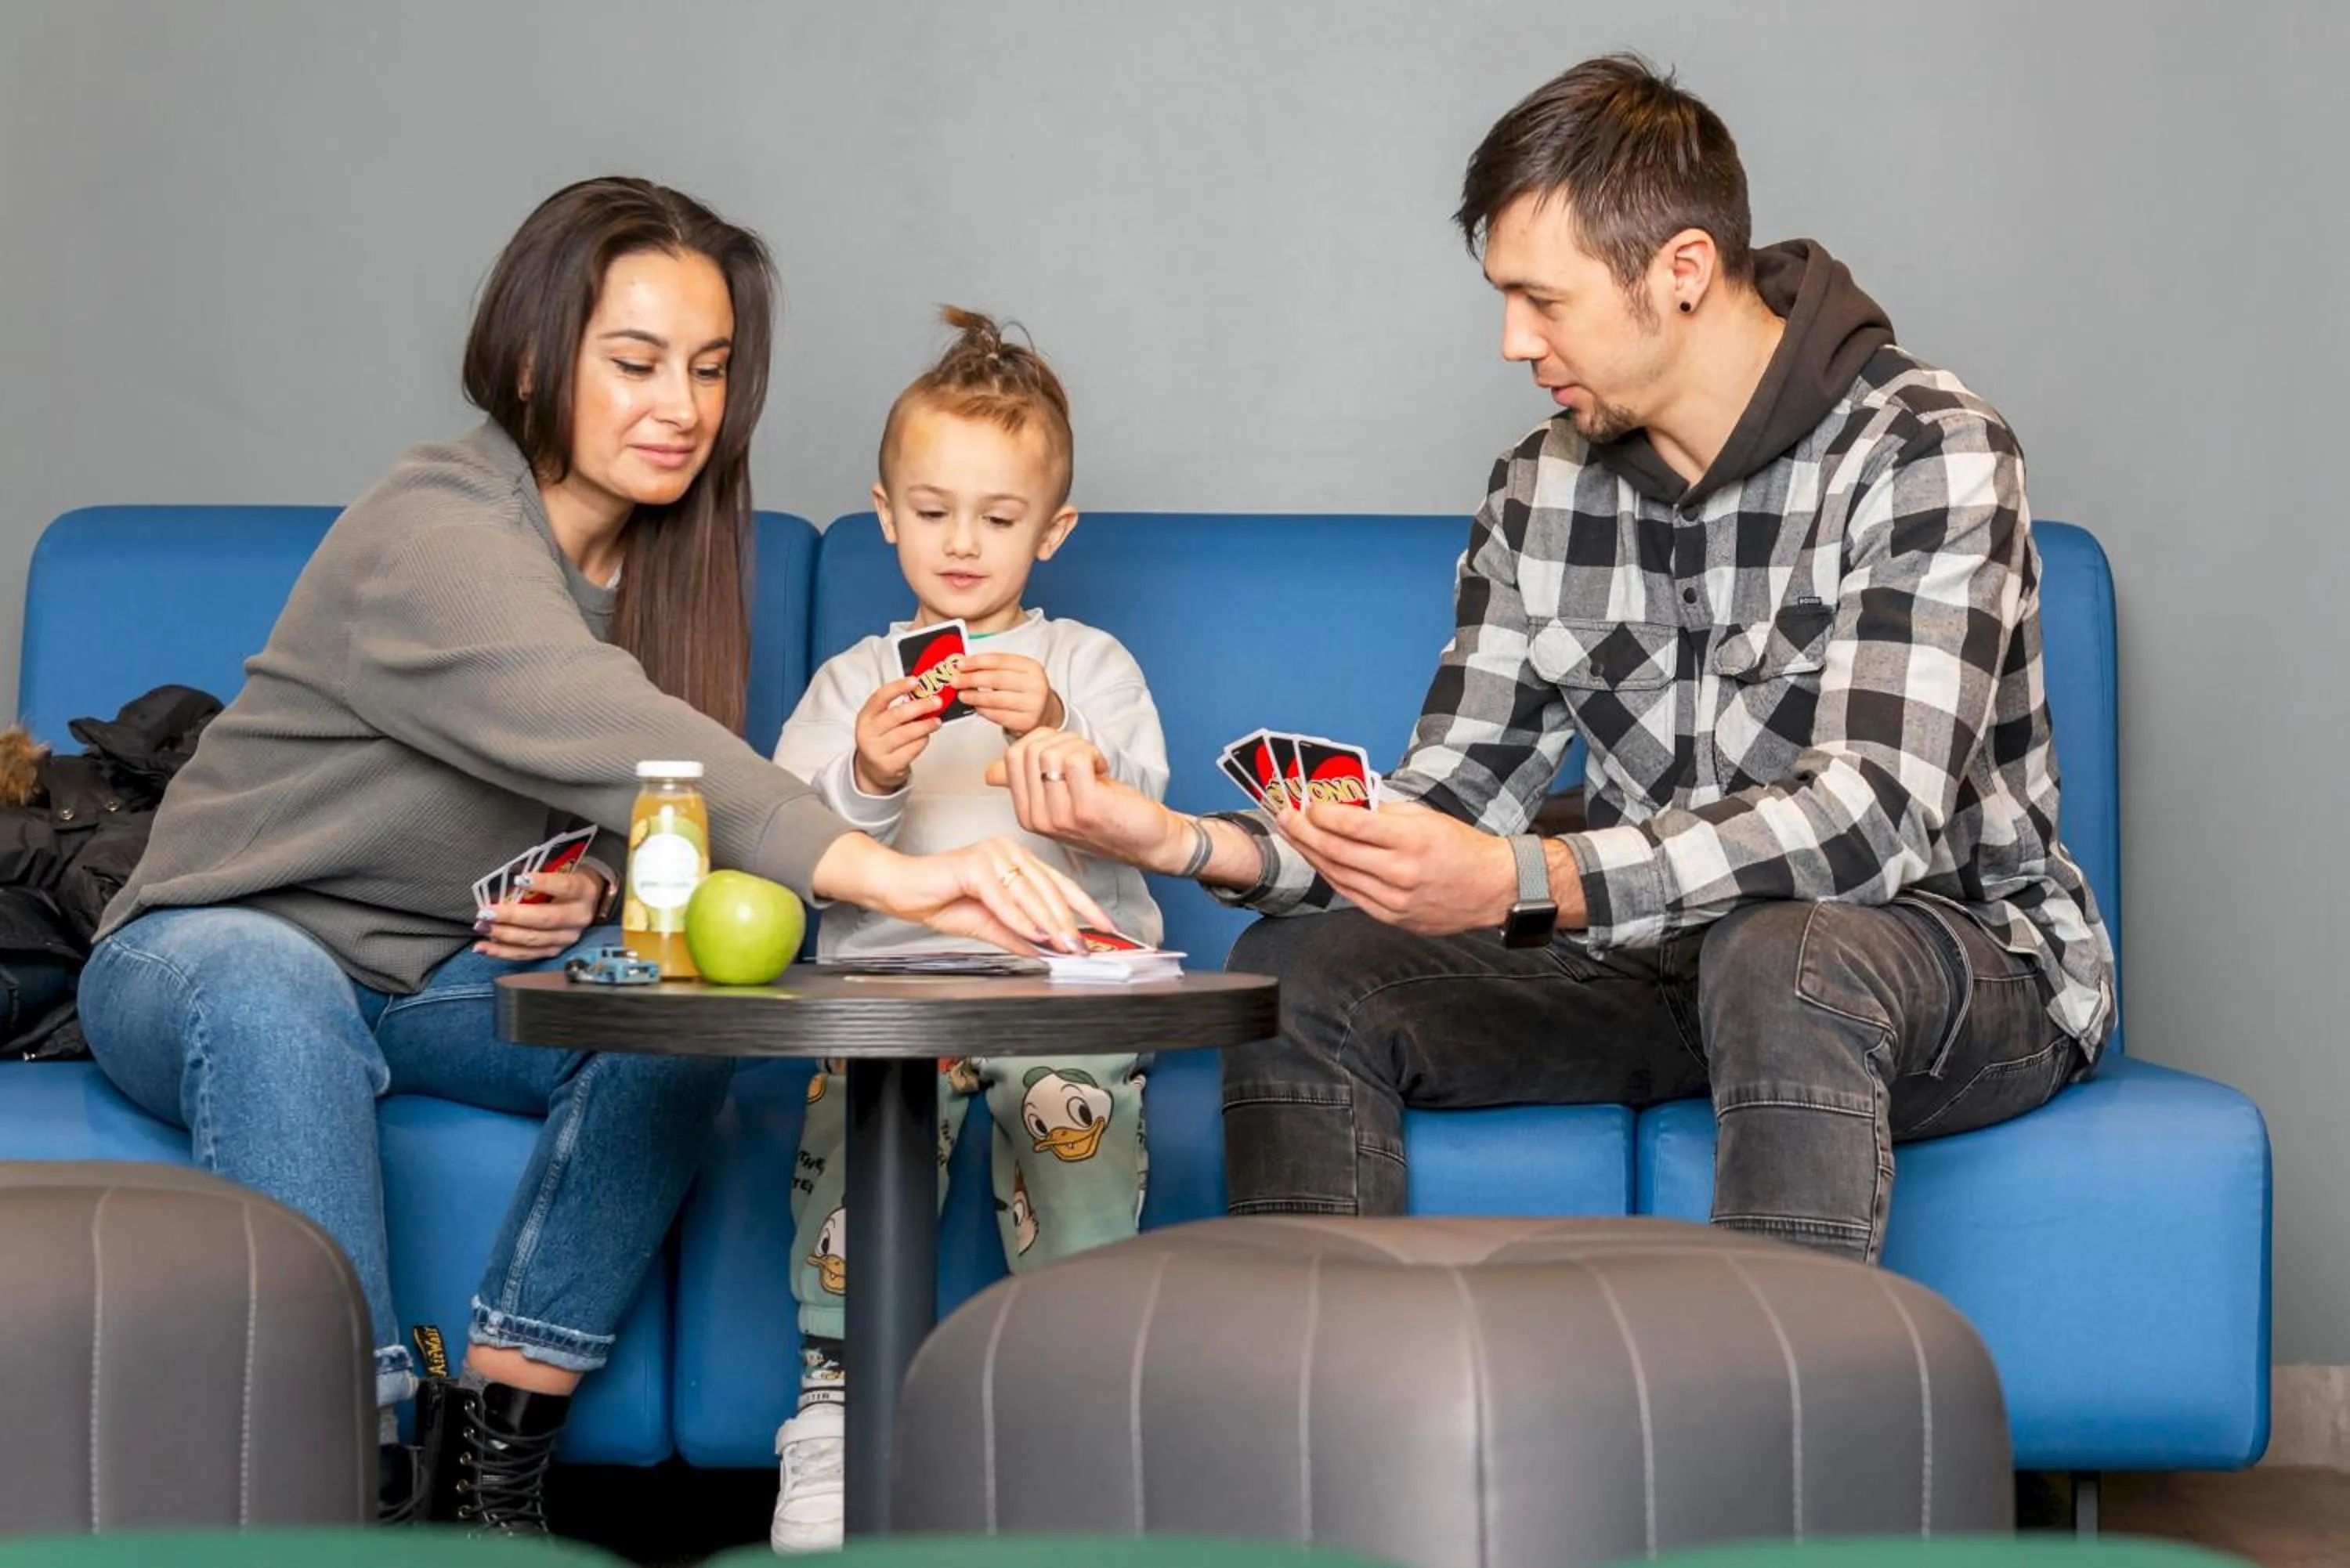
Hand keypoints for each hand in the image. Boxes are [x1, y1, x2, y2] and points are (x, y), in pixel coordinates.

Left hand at [474, 869, 601, 958]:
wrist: (587, 902)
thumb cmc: (566, 880)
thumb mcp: (560, 870)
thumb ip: (539, 872)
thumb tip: (507, 876)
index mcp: (583, 892)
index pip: (565, 887)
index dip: (544, 884)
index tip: (518, 879)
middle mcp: (578, 917)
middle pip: (545, 919)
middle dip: (513, 916)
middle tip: (486, 913)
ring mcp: (567, 938)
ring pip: (534, 940)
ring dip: (504, 935)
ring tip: (481, 927)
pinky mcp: (555, 951)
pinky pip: (527, 955)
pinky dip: (503, 952)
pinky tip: (483, 947)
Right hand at [811, 833, 1110, 954]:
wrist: (897, 890)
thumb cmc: (937, 899)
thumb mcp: (988, 924)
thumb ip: (1018, 934)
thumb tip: (1048, 950)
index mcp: (1014, 859)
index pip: (1057, 883)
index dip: (1084, 906)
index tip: (1105, 926)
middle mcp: (1007, 851)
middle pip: (1048, 888)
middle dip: (1070, 921)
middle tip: (1085, 946)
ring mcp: (991, 853)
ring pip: (1030, 892)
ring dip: (1050, 922)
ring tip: (1067, 945)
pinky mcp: (974, 863)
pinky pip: (1004, 897)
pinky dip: (1021, 918)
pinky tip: (1036, 935)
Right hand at [854, 676, 945, 794]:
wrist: (872, 769)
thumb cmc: (882, 738)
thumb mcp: (881, 720)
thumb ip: (898, 707)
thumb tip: (925, 694)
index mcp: (865, 716)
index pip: (880, 697)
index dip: (898, 687)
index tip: (915, 681)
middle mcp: (868, 733)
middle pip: (897, 715)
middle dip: (920, 706)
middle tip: (936, 702)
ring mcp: (877, 751)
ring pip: (906, 733)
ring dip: (925, 725)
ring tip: (936, 721)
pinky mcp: (889, 765)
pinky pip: (911, 750)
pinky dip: (922, 741)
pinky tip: (926, 736)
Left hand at [955, 652, 1061, 736]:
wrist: (1046, 712)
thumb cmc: (1025, 690)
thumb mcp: (1017, 673)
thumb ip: (995, 668)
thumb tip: (965, 666)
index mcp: (1032, 667)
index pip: (999, 660)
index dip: (977, 661)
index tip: (960, 664)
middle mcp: (1035, 685)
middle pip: (996, 679)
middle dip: (971, 679)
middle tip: (955, 680)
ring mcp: (1033, 705)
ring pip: (995, 699)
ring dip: (974, 696)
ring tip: (962, 695)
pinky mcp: (1026, 722)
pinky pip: (998, 715)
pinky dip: (983, 710)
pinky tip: (975, 706)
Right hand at [984, 729, 1193, 873]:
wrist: (1149, 842)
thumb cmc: (1110, 817)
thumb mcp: (1059, 800)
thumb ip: (1027, 784)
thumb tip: (991, 771)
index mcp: (1027, 814)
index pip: (1011, 757)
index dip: (1040, 739)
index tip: (1064, 752)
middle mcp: (1039, 818)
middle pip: (1028, 750)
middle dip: (1059, 739)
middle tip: (1082, 755)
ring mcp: (1061, 815)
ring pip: (1051, 752)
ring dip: (1078, 746)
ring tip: (1093, 764)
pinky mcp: (1087, 808)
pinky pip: (1076, 758)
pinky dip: (1092, 753)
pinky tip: (1102, 770)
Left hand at [1270, 798, 1522, 935]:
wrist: (1493, 888)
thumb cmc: (1461, 847)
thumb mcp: (1426, 817)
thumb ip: (1383, 812)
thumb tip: (1343, 803)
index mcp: (1412, 841)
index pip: (1353, 826)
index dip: (1322, 814)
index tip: (1304, 803)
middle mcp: (1401, 873)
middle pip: (1338, 852)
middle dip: (1304, 832)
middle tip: (1285, 817)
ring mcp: (1396, 900)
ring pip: (1339, 876)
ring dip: (1311, 854)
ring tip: (1294, 835)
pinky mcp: (1393, 918)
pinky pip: (1351, 895)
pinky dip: (1331, 876)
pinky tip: (1318, 860)